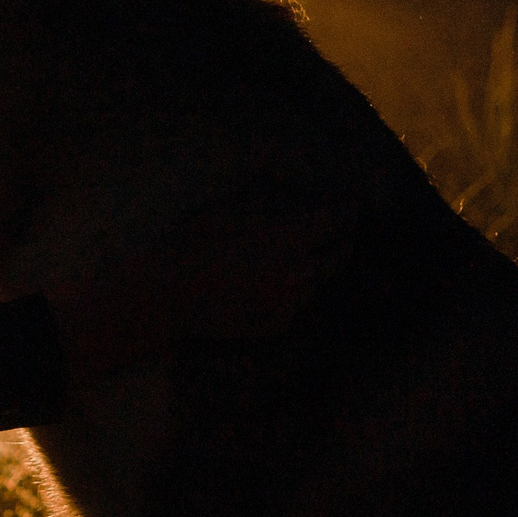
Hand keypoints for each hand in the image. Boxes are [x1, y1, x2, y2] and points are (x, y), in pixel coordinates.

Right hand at [42, 200, 353, 384]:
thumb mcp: (229, 210)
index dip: (348, 211)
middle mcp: (300, 276)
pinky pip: (301, 303)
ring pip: (321, 281)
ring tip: (305, 253)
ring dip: (319, 265)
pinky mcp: (279, 326)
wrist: (165, 298)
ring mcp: (292, 306)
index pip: (338, 223)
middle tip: (338, 227)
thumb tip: (300, 190)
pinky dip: (297, 289)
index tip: (352, 204)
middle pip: (341, 255)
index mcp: (288, 241)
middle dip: (342, 239)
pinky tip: (277, 280)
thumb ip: (271, 203)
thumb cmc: (190, 245)